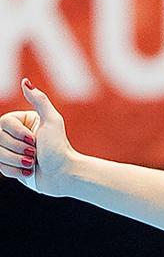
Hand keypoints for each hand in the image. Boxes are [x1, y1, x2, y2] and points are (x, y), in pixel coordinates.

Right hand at [0, 79, 76, 194]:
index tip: (36, 140)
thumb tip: (25, 82)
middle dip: (20, 149)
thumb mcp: (52, 121)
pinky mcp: (11, 165)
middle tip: (36, 153)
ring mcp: (12, 150)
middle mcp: (15, 134)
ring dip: (19, 161)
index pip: (4, 123)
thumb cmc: (59, 148)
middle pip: (0, 139)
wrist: (64, 175)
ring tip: (33, 163)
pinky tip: (29, 172)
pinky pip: (0, 167)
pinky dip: (16, 171)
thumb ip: (40, 101)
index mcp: (22, 121)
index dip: (20, 134)